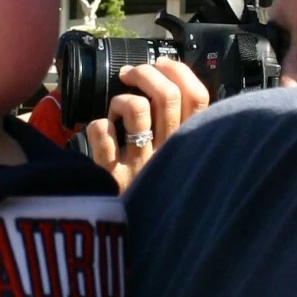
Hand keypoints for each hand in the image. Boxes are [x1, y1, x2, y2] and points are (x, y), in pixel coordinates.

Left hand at [84, 58, 208, 189]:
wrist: (130, 232)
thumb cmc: (151, 182)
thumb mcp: (175, 155)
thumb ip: (175, 123)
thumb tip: (166, 78)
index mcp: (188, 144)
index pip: (198, 97)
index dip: (178, 71)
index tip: (160, 65)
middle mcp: (170, 153)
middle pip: (168, 95)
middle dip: (145, 72)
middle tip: (129, 75)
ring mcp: (142, 165)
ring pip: (137, 108)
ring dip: (120, 100)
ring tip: (116, 112)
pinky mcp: (113, 175)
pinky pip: (103, 131)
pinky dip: (98, 124)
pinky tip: (102, 133)